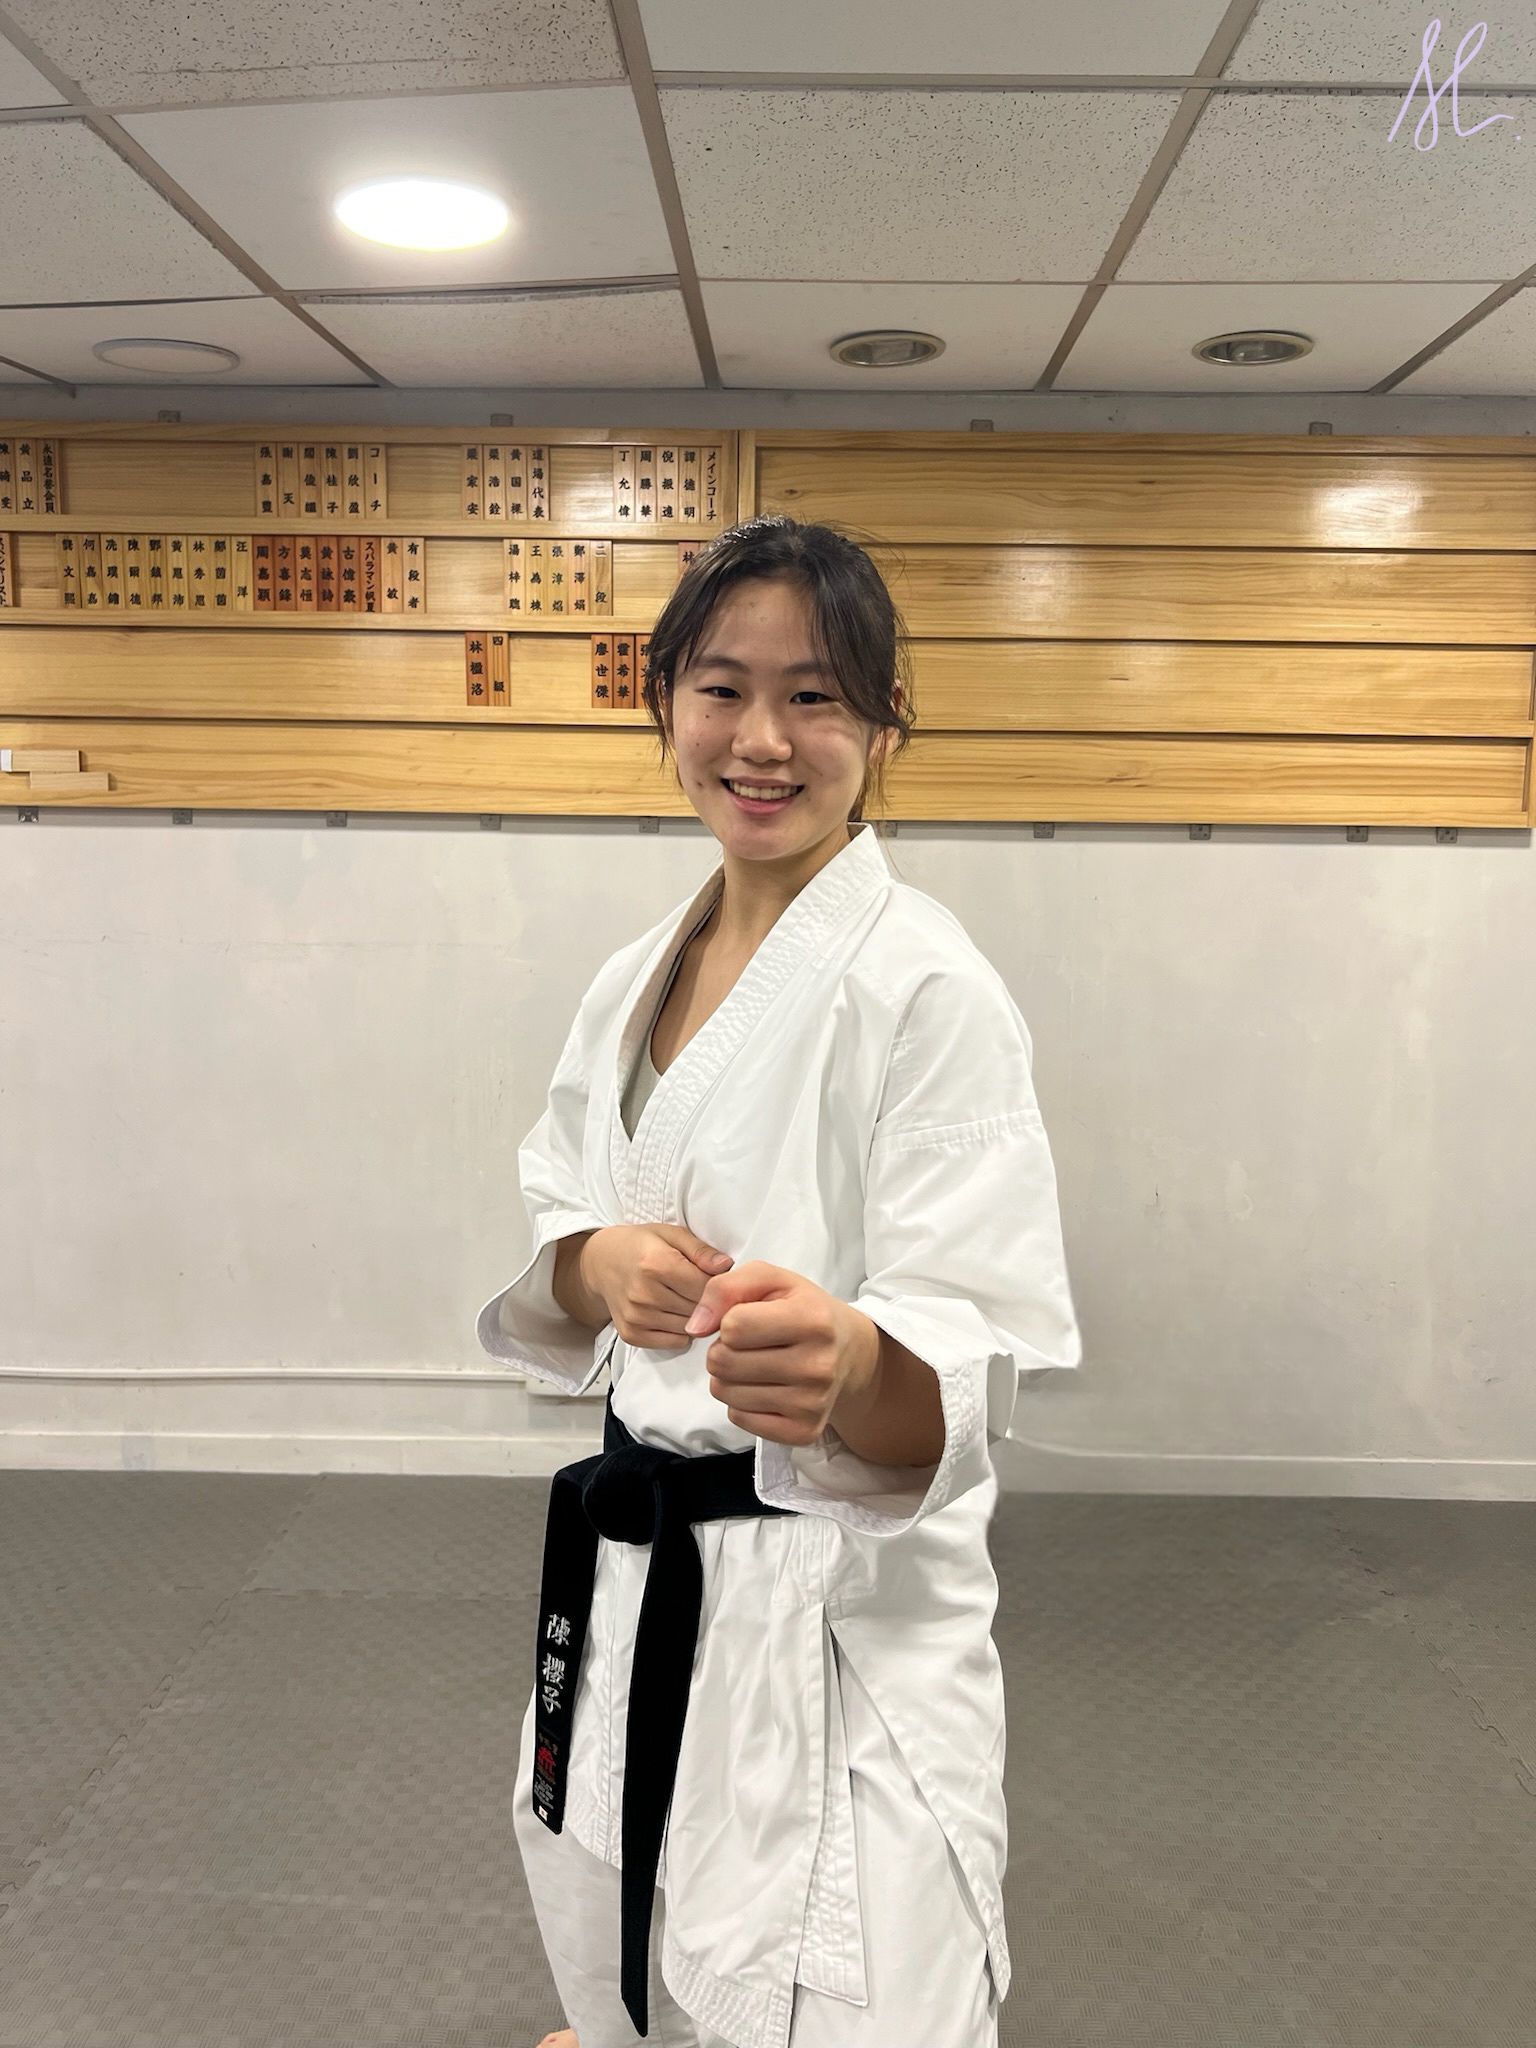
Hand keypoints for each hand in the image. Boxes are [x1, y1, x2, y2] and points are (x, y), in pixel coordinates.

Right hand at [580, 1223, 734, 1350]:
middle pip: (700, 1310)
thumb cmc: (640, 1246)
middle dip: (708, 1301)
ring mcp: (636, 1317)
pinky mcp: (632, 1334)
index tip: (718, 1278)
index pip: (707, 1288)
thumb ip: (700, 1250)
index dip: (719, 1284)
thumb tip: (726, 1266)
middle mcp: (644, 1294)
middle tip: (701, 1287)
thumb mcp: (672, 1234)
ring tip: (685, 1297)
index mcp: (656, 1264)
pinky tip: (674, 1312)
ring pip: (690, 1328)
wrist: (601, 1263)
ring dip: (696, 1317)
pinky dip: (681, 1331)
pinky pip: (675, 1342)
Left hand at [682, 1261, 880, 1448]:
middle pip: (723, 1362)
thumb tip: (694, 1328)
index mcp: (812, 1320)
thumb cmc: (802, 1309)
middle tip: (748, 1345)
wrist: (850, 1353)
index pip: (733, 1326)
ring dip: (729, 1377)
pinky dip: (741, 1403)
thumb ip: (725, 1288)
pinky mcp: (804, 1432)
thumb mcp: (770, 1281)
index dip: (728, 1320)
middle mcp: (818, 1365)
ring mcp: (812, 1404)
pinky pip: (739, 1419)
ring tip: (755, 1365)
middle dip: (723, 1350)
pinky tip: (764, 1388)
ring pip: (726, 1393)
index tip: (748, 1319)